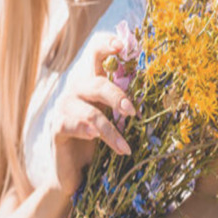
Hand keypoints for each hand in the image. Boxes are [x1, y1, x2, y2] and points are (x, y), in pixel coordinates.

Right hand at [49, 33, 137, 196]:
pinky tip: (94, 138)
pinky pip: (70, 124)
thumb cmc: (102, 143)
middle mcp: (78, 90)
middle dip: (117, 97)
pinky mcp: (57, 128)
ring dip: (109, 130)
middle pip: (96, 82)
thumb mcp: (117, 121)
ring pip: (89, 111)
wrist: (77, 172)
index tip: (123, 45)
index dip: (106, 44)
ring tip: (124, 148)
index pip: (96, 53)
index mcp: (95, 82)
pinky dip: (85, 130)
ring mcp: (65, 107)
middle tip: (132, 112)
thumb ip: (128, 106)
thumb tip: (160, 95)